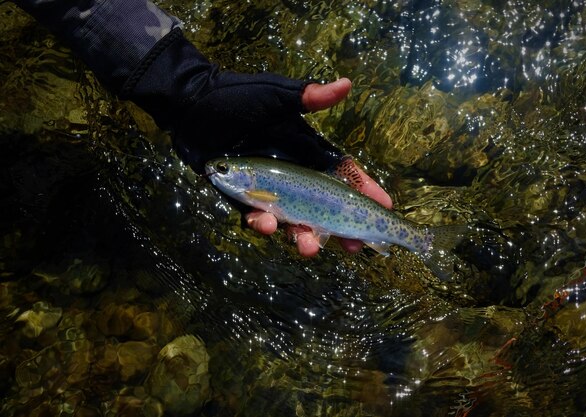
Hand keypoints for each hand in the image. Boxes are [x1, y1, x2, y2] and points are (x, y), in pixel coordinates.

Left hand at [245, 78, 392, 256]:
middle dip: (341, 228)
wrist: (191, 106)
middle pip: (324, 208)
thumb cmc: (238, 98)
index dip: (364, 191)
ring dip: (304, 237)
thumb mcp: (277, 97)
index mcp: (307, 153)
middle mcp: (293, 175)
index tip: (385, 208)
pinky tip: (266, 224)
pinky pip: (258, 220)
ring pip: (294, 222)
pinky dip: (263, 225)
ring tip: (309, 247)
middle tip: (355, 246)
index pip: (343, 175)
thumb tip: (348, 83)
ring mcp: (269, 191)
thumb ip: (309, 97)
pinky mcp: (243, 200)